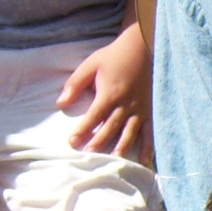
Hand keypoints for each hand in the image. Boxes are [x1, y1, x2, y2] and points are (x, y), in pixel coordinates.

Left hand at [62, 26, 148, 159]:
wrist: (143, 48)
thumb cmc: (114, 56)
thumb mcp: (91, 64)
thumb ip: (75, 84)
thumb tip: (61, 103)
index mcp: (110, 93)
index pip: (94, 116)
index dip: (83, 130)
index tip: (72, 143)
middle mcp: (125, 105)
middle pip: (110, 128)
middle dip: (98, 143)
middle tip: (88, 157)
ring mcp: (140, 110)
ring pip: (130, 133)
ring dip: (121, 149)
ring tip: (114, 162)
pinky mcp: (150, 111)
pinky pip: (150, 132)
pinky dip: (148, 148)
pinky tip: (144, 161)